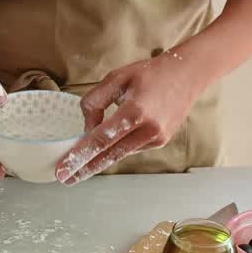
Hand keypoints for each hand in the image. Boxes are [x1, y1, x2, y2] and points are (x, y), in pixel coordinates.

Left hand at [55, 53, 203, 184]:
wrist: (187, 74)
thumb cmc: (151, 73)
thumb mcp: (117, 78)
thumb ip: (95, 102)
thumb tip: (87, 128)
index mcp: (135, 111)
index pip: (101, 140)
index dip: (79, 155)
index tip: (64, 168)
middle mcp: (148, 129)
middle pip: (109, 155)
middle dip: (85, 168)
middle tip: (65, 179)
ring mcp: (157, 138)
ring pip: (120, 154)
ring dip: (99, 162)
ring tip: (78, 170)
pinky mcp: (161, 142)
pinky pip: (131, 149)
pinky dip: (116, 150)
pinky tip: (105, 151)